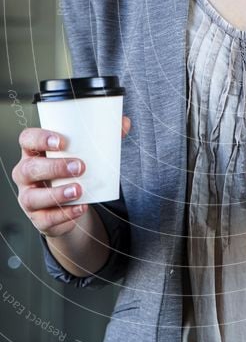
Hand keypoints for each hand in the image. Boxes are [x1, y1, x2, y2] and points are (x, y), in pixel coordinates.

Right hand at [12, 116, 131, 238]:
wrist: (68, 204)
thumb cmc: (71, 171)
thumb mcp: (83, 153)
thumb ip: (103, 137)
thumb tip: (124, 123)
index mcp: (34, 152)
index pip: (27, 139)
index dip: (40, 138)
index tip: (61, 141)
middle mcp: (25, 174)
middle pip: (29, 169)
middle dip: (54, 167)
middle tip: (80, 167)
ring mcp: (29, 197)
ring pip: (32, 197)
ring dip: (57, 194)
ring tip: (79, 190)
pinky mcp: (38, 218)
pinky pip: (46, 219)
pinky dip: (64, 215)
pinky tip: (80, 208)